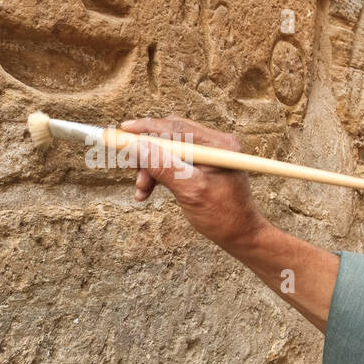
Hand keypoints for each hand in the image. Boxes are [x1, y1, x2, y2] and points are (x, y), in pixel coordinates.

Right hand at [118, 114, 266, 249]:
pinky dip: (158, 175)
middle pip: (169, 137)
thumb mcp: (190, 191)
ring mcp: (209, 154)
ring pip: (168, 151)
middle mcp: (215, 144)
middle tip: (131, 169)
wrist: (240, 236)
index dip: (147, 128)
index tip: (123, 130)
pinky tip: (146, 191)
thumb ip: (164, 167)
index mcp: (219, 145)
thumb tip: (137, 146)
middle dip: (147, 153)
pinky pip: (173, 162)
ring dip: (150, 168)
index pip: (176, 128)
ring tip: (141, 190)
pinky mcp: (202, 165)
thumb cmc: (223, 216)